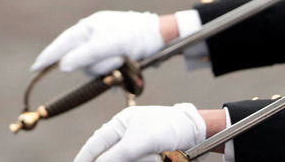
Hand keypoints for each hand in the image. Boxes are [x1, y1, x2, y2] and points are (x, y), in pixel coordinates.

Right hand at [31, 11, 162, 75]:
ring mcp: (103, 48)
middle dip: (95, 65)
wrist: (164, 38)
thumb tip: (62, 67)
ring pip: (93, 69)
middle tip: (115, 63)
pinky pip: (105, 72)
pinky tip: (123, 71)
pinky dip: (113, 74)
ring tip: (125, 62)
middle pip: (79, 60)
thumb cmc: (137, 35)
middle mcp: (92, 37)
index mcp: (88, 27)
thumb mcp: (112, 43)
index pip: (62, 43)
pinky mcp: (113, 58)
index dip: (48, 57)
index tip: (35, 69)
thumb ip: (86, 54)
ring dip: (107, 70)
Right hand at [74, 104, 205, 161]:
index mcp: (118, 126)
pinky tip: (165, 157)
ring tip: (160, 155)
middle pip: (114, 159)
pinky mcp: (153, 160)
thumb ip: (118, 153)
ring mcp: (140, 152)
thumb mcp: (140, 139)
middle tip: (151, 156)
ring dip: (148, 161)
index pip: (95, 145)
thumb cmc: (168, 126)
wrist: (200, 133)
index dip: (85, 157)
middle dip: (132, 159)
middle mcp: (126, 140)